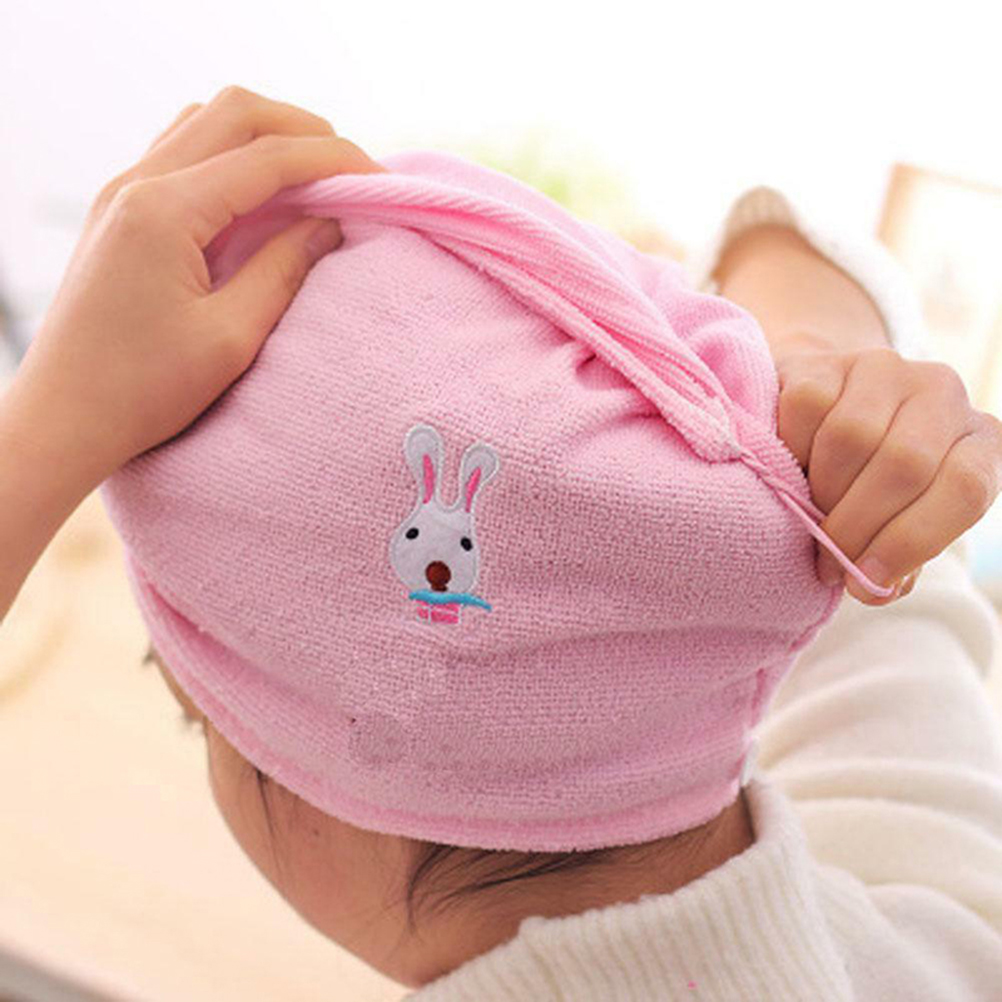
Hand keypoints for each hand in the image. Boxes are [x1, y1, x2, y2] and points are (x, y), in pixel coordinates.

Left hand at [7, 85, 383, 487]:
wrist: (64, 417)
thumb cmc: (144, 391)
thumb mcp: (231, 338)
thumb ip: (284, 270)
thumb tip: (328, 225)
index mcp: (165, 211)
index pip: (268, 157)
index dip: (333, 160)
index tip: (379, 179)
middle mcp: (137, 185)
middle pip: (235, 112)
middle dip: (303, 130)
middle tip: (351, 169)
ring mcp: (122, 193)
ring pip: (205, 121)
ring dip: (265, 135)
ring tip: (311, 175)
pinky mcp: (119, 212)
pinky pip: (181, 151)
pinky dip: (231, 155)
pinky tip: (259, 194)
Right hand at [774, 337, 1001, 603]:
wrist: (819, 419)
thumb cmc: (864, 487)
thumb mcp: (896, 522)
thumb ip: (896, 559)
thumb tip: (875, 588)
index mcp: (979, 441)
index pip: (964, 489)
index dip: (913, 541)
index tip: (865, 580)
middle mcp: (943, 394)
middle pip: (905, 465)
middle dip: (855, 526)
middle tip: (825, 562)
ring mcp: (884, 369)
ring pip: (852, 438)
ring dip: (820, 493)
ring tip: (805, 518)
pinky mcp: (826, 362)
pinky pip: (806, 410)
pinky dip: (791, 451)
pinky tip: (790, 470)